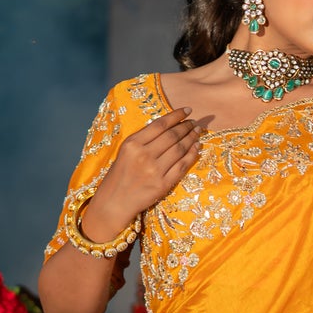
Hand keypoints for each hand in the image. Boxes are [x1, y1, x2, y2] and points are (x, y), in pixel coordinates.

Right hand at [82, 107, 210, 242]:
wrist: (114, 202)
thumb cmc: (119, 175)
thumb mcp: (125, 151)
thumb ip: (144, 139)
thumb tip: (169, 126)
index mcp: (132, 144)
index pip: (160, 124)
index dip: (176, 115)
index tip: (187, 110)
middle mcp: (144, 155)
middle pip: (172, 136)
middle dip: (186, 126)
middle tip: (194, 122)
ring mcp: (154, 170)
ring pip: (179, 149)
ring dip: (191, 138)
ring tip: (197, 131)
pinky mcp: (163, 184)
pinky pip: (182, 166)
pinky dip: (192, 155)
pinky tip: (197, 147)